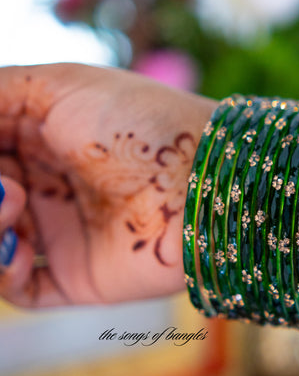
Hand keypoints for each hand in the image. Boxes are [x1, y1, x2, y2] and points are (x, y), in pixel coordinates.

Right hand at [0, 63, 215, 307]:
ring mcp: (60, 233)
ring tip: (14, 205)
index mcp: (40, 136)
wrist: (201, 180)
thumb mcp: (56, 87)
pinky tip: (18, 248)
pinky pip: (18, 288)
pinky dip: (2, 271)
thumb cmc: (136, 123)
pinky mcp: (77, 277)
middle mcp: (46, 185)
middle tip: (6, 188)